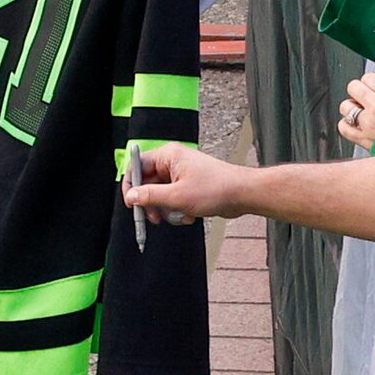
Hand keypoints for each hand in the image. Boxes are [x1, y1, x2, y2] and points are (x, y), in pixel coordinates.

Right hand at [123, 143, 254, 221]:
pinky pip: (172, 199)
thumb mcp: (177, 196)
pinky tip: (189, 215)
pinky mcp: (188, 185)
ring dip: (166, 210)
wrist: (243, 194)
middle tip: (154, 218)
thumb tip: (131, 196)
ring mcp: (180, 174)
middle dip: (152, 203)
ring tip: (179, 216)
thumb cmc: (216, 189)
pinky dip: (177, 210)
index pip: (136, 166)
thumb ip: (150, 196)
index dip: (131, 185)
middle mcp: (172, 162)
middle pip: (147, 183)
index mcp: (168, 156)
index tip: (132, 203)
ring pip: (159, 195)